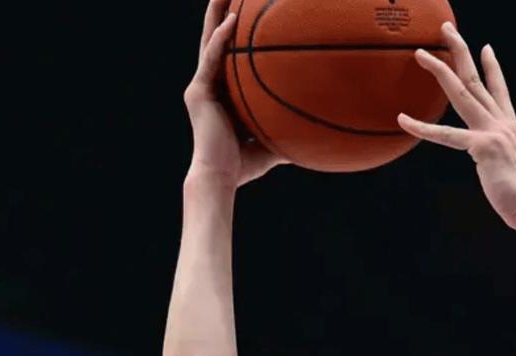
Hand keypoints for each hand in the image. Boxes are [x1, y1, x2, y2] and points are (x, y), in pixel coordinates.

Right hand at [184, 0, 283, 187]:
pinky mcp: (198, 91)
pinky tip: (232, 20)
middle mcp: (209, 84)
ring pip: (210, 41)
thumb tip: (316, 132)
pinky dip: (221, 39)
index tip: (247, 9)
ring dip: (218, 13)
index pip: (229, 54)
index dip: (235, 31)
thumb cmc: (244, 164)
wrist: (221, 178)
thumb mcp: (271, 139)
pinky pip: (211, 59)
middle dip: (223, 12)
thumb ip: (286, 128)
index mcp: (223, 92)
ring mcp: (201, 85)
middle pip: (217, 39)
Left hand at [399, 24, 515, 233]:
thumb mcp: (513, 170)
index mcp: (510, 128)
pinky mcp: (482, 148)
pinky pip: (446, 135)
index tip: (486, 48)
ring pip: (462, 91)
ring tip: (421, 53)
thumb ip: (501, 159)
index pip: (499, 90)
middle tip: (446, 30)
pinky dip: (422, 127)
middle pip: (476, 79)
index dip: (492, 67)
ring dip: (440, 68)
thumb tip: (497, 164)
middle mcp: (502, 123)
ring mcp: (492, 132)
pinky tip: (404, 120)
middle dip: (460, 51)